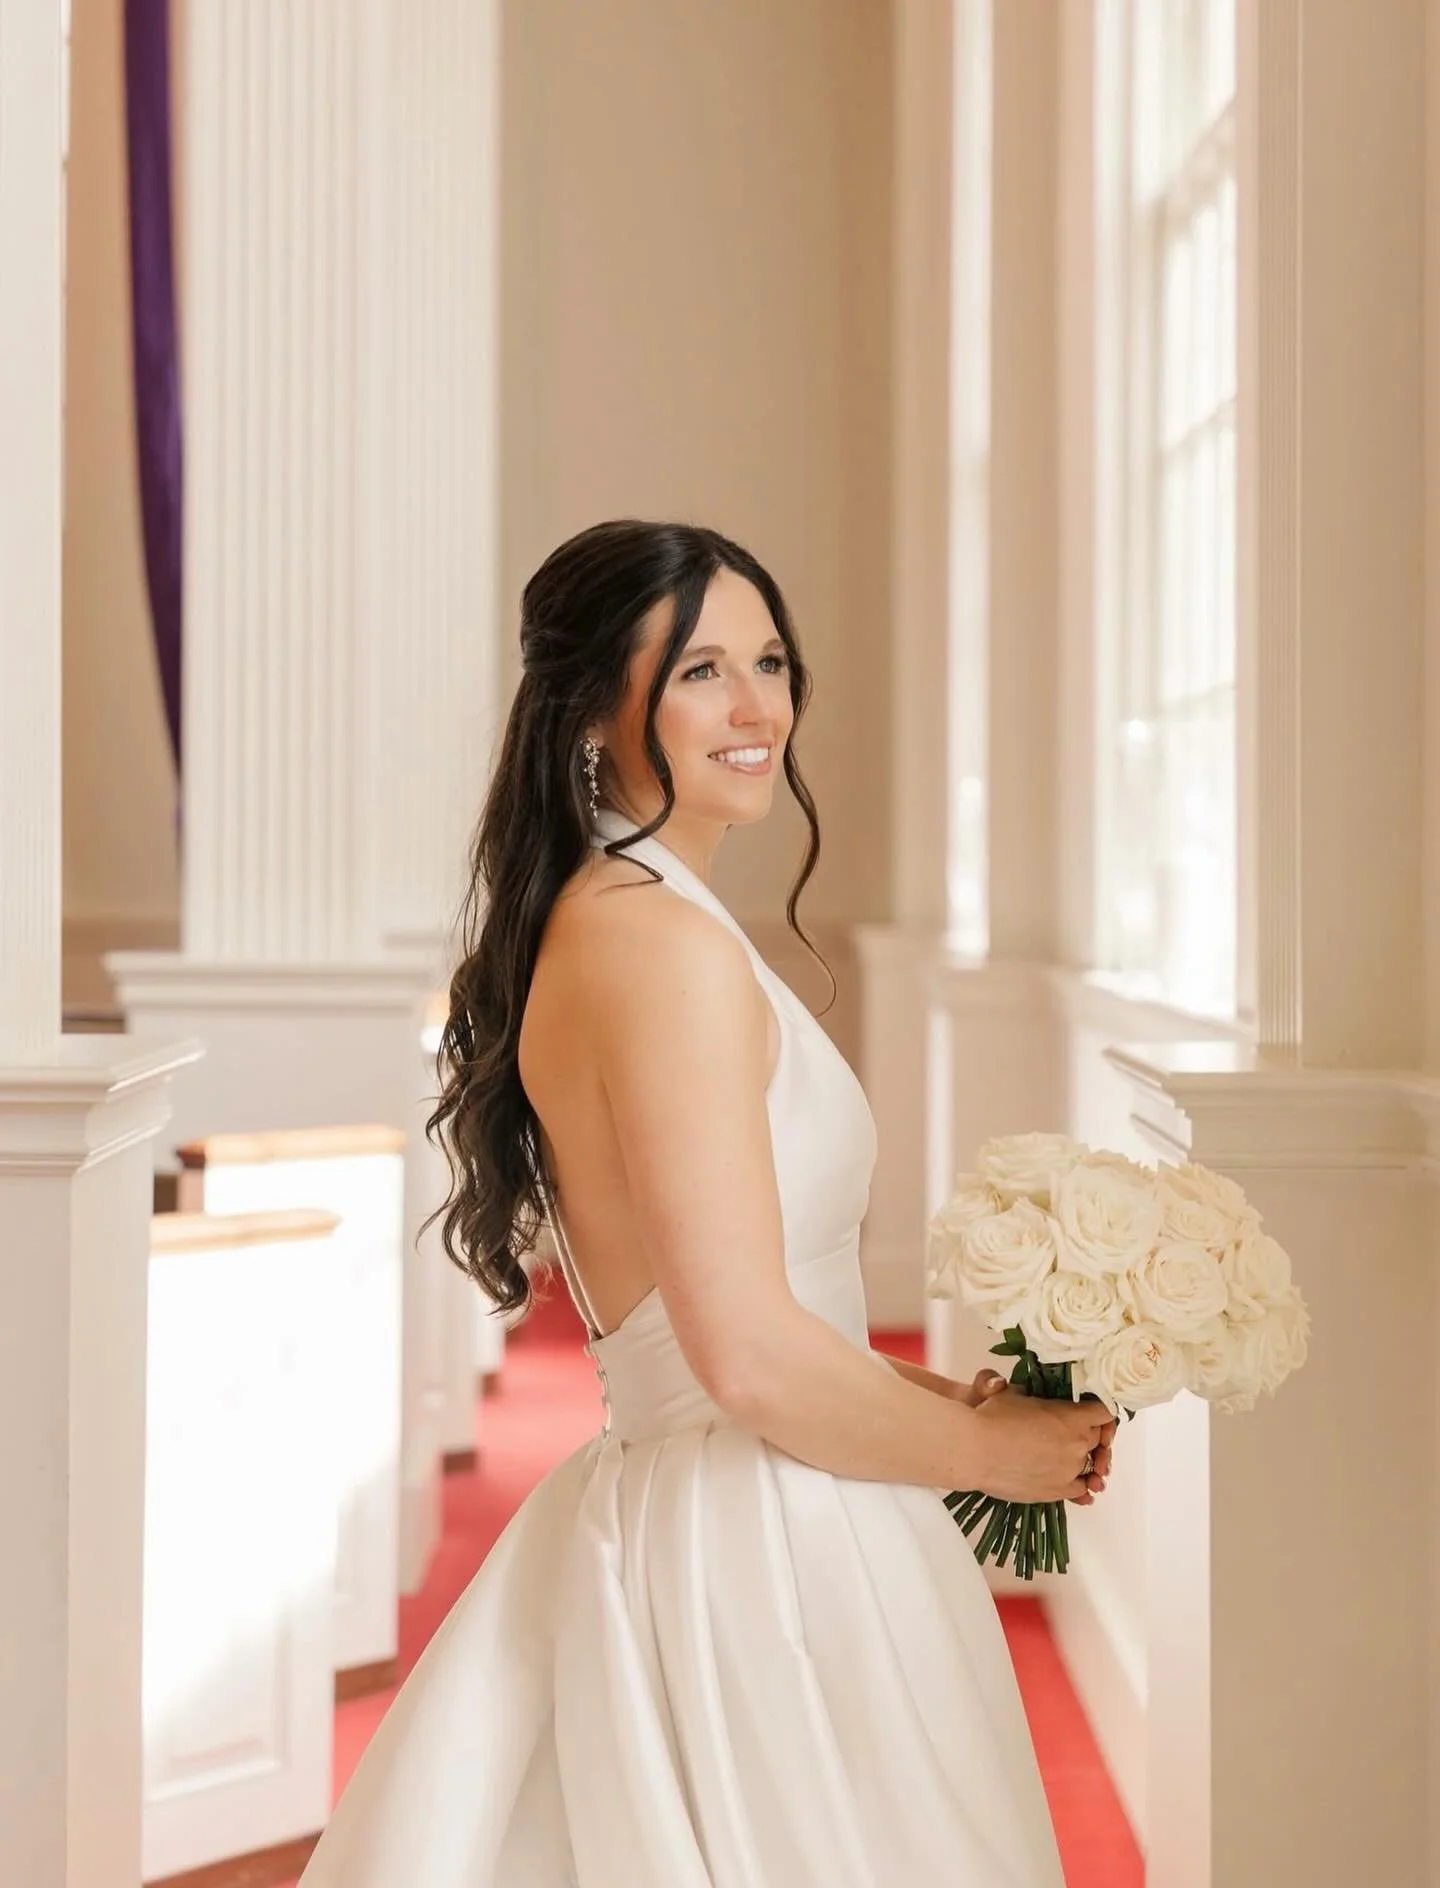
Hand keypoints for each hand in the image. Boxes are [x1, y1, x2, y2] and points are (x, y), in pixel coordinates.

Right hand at [967, 1380, 1114, 1505]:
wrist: (974, 1451)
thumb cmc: (992, 1418)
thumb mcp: (1015, 1393)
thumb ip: (1037, 1395)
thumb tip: (1038, 1396)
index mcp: (1072, 1416)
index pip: (1105, 1412)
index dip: (1098, 1410)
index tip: (1090, 1411)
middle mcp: (1078, 1443)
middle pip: (1098, 1438)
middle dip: (1087, 1433)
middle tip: (1069, 1431)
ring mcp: (1070, 1470)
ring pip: (1090, 1464)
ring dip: (1081, 1459)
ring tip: (1065, 1457)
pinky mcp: (1058, 1491)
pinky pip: (1081, 1489)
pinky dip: (1080, 1484)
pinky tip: (1073, 1481)